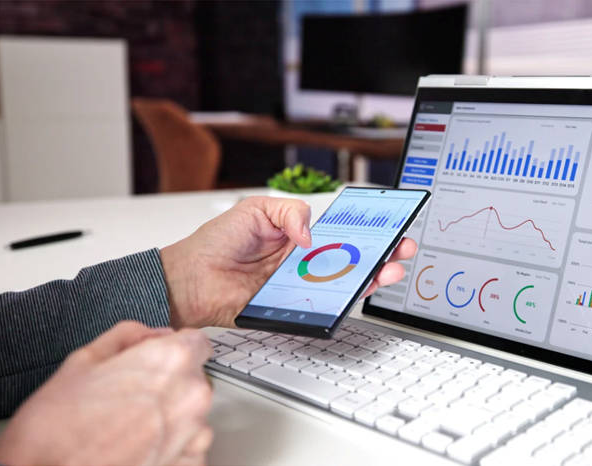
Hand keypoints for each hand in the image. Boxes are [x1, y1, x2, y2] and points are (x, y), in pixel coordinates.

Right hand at [0, 322, 213, 465]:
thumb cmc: (55, 428)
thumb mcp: (82, 361)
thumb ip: (126, 336)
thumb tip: (150, 334)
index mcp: (170, 361)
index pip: (197, 342)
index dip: (173, 348)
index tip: (157, 359)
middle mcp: (191, 395)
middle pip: (194, 378)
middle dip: (169, 383)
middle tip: (130, 397)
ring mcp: (193, 434)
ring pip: (193, 414)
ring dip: (171, 417)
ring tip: (129, 428)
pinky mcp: (190, 463)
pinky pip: (191, 448)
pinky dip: (172, 448)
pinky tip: (140, 449)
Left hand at [160, 196, 416, 328]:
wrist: (190, 279)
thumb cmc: (216, 243)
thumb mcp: (255, 209)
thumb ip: (290, 212)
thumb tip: (312, 236)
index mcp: (300, 235)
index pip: (342, 232)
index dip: (366, 229)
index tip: (388, 225)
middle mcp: (305, 262)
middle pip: (353, 258)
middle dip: (382, 253)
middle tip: (401, 248)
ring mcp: (302, 285)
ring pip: (346, 283)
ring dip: (372, 277)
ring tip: (389, 269)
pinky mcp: (294, 307)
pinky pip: (323, 306)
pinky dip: (343, 300)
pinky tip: (358, 289)